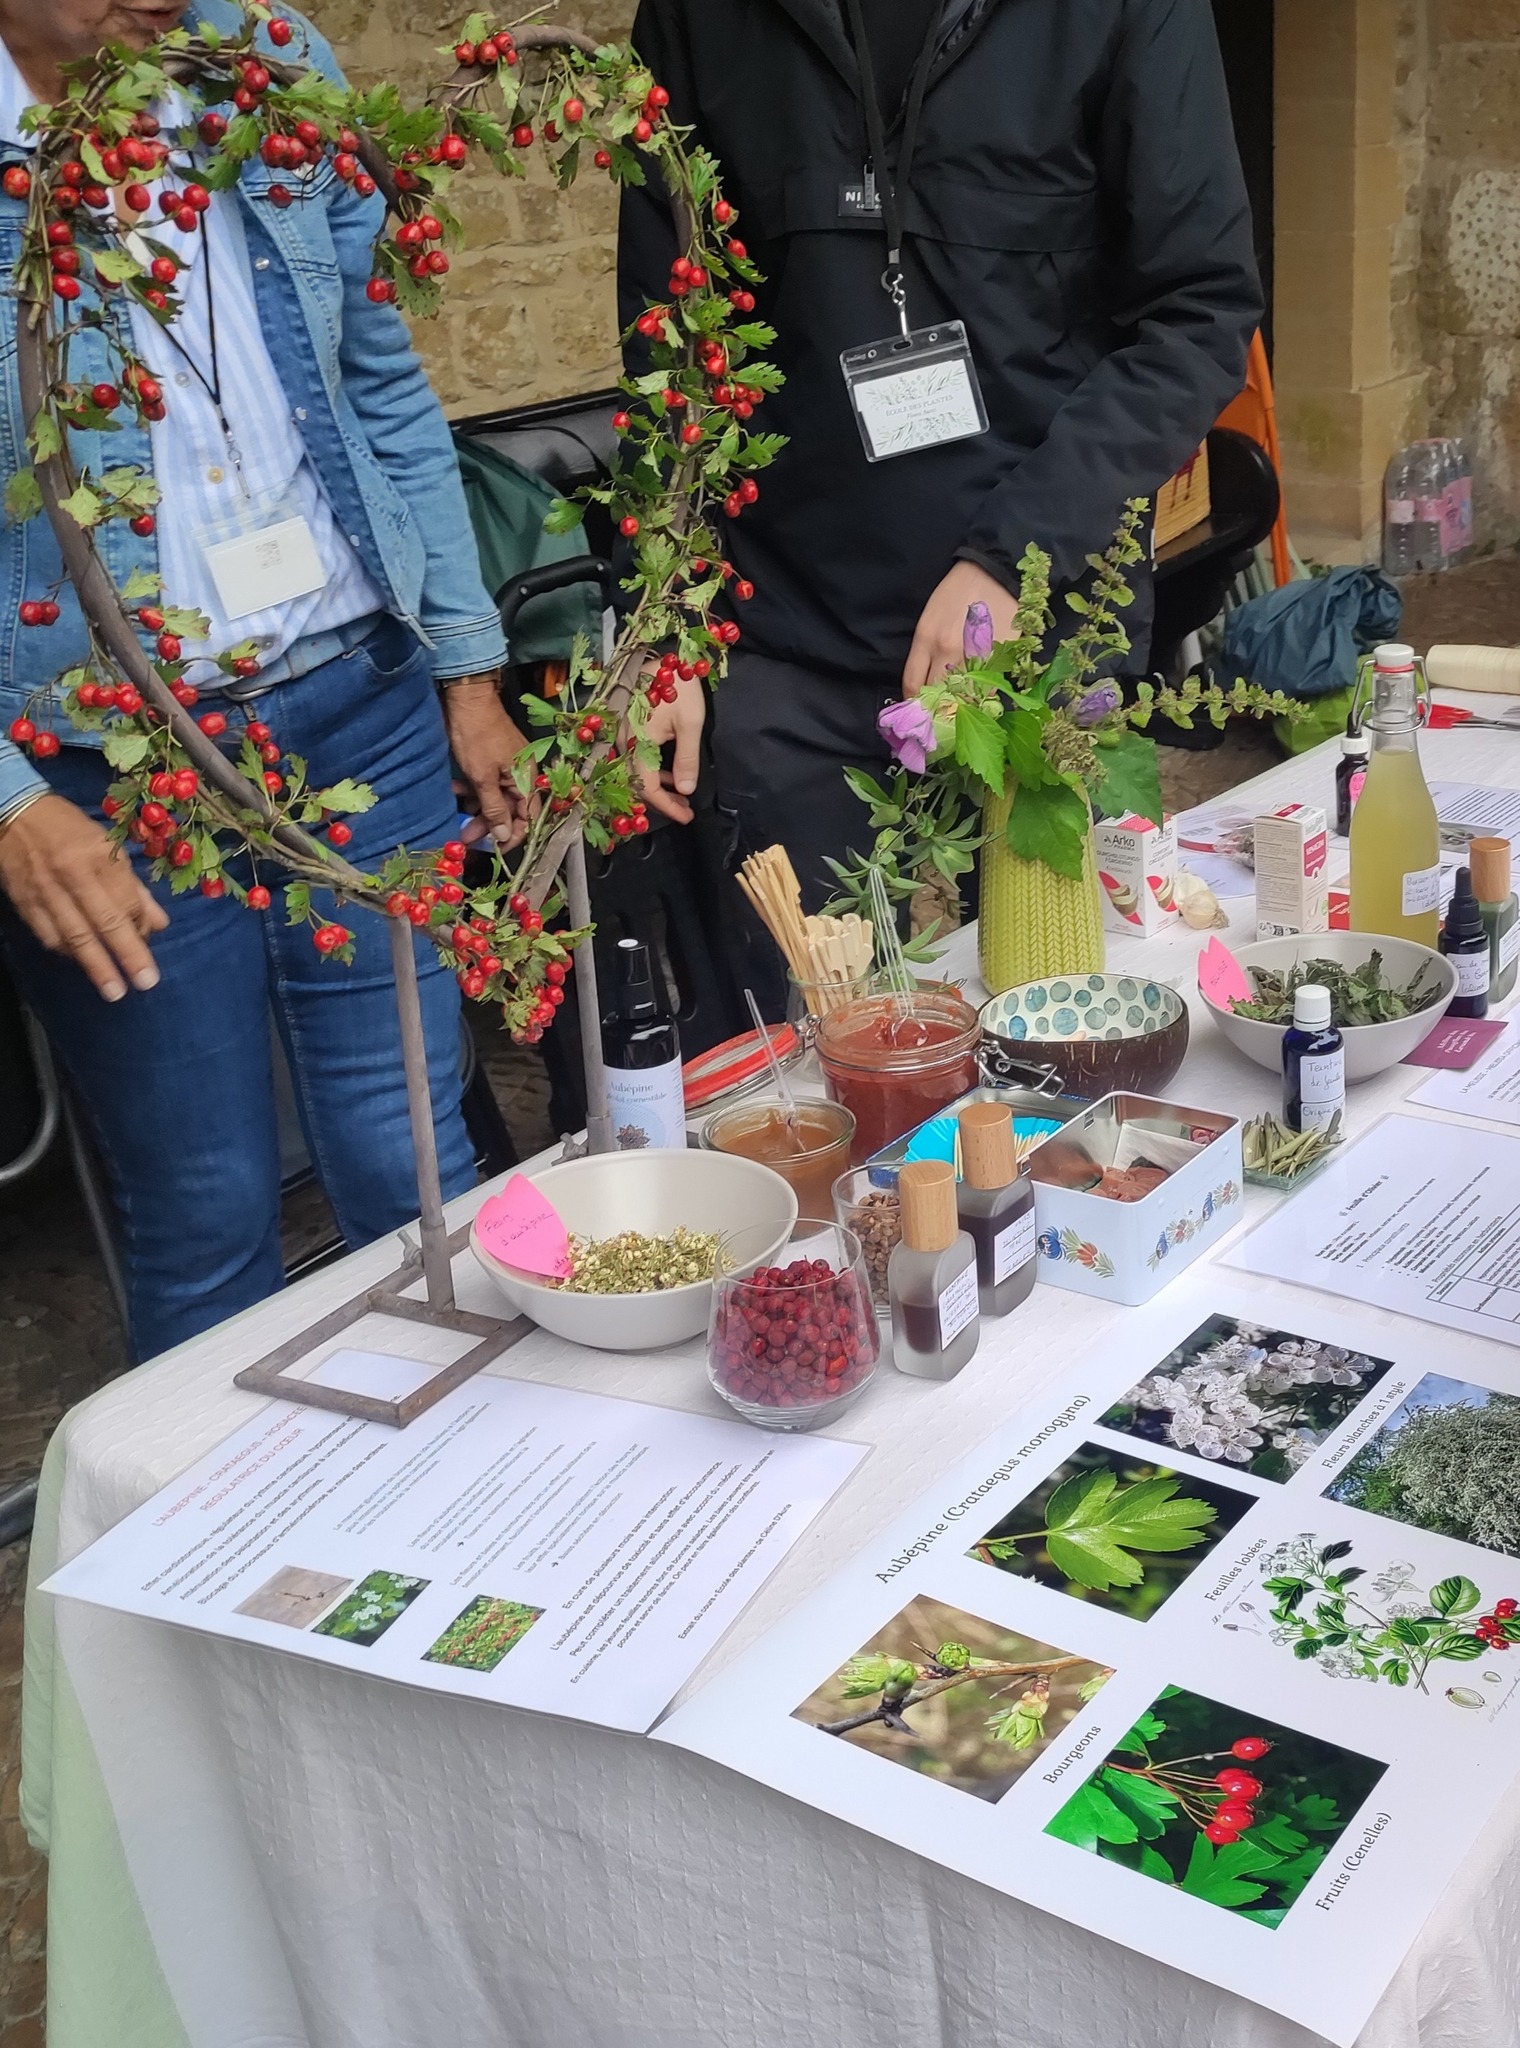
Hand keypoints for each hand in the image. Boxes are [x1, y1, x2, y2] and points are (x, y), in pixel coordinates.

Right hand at [0, 795, 165, 1000]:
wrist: (15, 814)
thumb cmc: (70, 829)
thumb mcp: (108, 846)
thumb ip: (134, 887)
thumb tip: (159, 924)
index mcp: (99, 857)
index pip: (127, 900)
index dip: (141, 928)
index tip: (149, 947)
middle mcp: (74, 875)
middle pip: (105, 922)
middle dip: (127, 955)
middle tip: (144, 983)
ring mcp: (46, 890)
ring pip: (74, 935)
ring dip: (96, 966)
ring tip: (113, 990)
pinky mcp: (25, 901)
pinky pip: (48, 935)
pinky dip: (67, 952)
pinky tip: (81, 964)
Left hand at [441, 676, 533, 848]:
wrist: (467, 698)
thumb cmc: (477, 736)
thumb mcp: (483, 777)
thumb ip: (494, 808)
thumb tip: (504, 835)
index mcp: (528, 780)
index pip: (527, 820)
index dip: (511, 837)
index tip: (490, 847)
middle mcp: (523, 776)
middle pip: (510, 811)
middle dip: (487, 824)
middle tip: (464, 834)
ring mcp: (508, 767)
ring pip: (496, 798)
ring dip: (477, 807)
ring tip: (457, 810)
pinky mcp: (494, 760)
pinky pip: (488, 784)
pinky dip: (474, 790)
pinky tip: (458, 790)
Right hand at [627, 668, 705, 824]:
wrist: (662, 653)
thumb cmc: (678, 685)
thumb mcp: (690, 723)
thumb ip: (686, 759)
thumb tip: (685, 790)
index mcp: (637, 744)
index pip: (647, 788)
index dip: (666, 806)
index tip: (686, 816)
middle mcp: (622, 743)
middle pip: (637, 783)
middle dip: (662, 800)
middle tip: (686, 809)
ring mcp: (620, 735)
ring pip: (636, 772)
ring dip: (658, 785)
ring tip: (681, 794)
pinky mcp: (623, 727)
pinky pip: (634, 758)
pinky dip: (652, 769)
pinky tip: (669, 771)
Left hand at [903, 561, 1018, 697]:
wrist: (994, 574)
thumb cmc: (956, 594)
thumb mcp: (929, 619)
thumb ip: (924, 653)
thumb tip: (924, 687)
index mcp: (927, 639)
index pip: (912, 684)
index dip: (913, 702)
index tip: (917, 709)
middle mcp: (949, 651)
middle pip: (936, 696)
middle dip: (934, 709)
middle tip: (937, 715)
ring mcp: (976, 656)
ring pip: (963, 697)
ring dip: (960, 706)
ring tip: (959, 710)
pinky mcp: (1000, 657)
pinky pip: (987, 690)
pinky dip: (981, 697)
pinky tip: (979, 696)